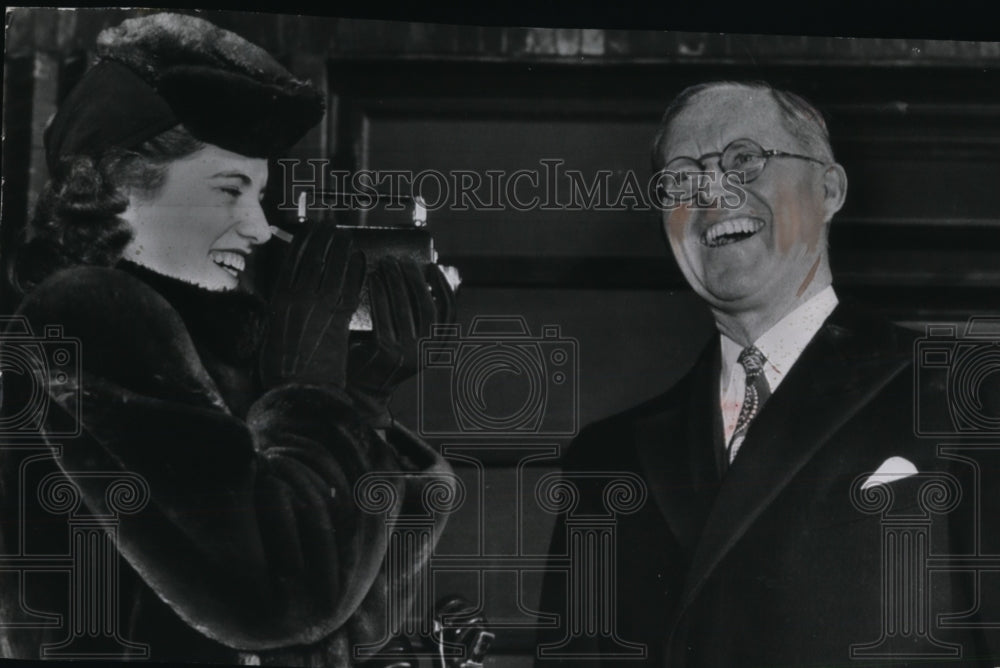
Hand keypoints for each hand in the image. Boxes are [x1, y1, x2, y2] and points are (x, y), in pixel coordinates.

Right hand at [259, 225, 364, 389]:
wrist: (296, 391)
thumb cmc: (281, 367)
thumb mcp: (273, 330)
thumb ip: (282, 309)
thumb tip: (291, 291)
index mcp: (278, 299)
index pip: (291, 260)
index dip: (303, 240)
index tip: (310, 228)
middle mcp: (298, 298)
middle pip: (313, 257)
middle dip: (322, 237)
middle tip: (331, 223)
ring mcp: (319, 307)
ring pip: (333, 268)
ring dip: (341, 248)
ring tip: (347, 236)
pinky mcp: (339, 320)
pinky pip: (350, 287)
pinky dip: (356, 270)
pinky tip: (361, 259)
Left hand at [346, 257, 455, 426]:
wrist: (360, 390)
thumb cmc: (379, 357)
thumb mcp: (404, 339)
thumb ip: (413, 316)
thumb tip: (418, 277)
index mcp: (436, 349)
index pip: (449, 314)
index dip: (444, 288)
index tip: (433, 267)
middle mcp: (426, 353)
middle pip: (427, 307)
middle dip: (415, 279)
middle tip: (402, 260)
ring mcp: (406, 354)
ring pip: (405, 309)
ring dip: (395, 282)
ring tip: (386, 264)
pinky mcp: (385, 353)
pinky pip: (383, 316)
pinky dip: (379, 295)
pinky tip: (373, 280)